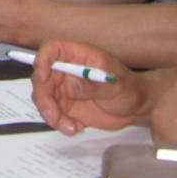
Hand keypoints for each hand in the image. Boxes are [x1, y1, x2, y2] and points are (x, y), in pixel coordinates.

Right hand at [30, 40, 146, 136]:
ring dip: (51, 115)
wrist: (134, 108)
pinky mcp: (65, 104)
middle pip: (41, 77)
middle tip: (54, 116)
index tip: (42, 76)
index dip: (42, 59)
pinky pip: (52, 113)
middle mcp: (66, 69)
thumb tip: (70, 85)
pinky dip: (60, 123)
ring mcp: (63, 87)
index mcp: (78, 55)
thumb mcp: (115, 85)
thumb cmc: (129, 88)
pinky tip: (77, 128)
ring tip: (71, 127)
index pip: (52, 49)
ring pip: (43, 97)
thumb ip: (94, 85)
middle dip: (44, 98)